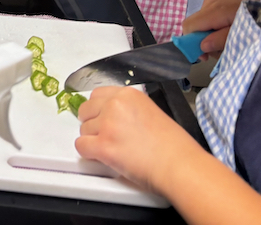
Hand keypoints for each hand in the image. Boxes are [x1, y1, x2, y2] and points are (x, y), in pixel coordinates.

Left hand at [75, 86, 201, 194]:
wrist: (179, 165)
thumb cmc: (173, 145)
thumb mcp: (151, 112)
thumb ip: (129, 110)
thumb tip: (115, 117)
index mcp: (128, 95)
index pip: (97, 95)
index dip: (98, 109)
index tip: (100, 118)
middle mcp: (115, 105)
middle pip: (86, 110)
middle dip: (92, 123)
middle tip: (105, 136)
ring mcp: (107, 124)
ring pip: (83, 130)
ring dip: (93, 140)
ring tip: (114, 150)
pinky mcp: (103, 146)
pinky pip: (81, 146)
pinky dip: (89, 153)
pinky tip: (103, 157)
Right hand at [183, 0, 260, 55]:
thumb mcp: (243, 32)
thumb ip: (221, 40)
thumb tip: (202, 47)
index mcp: (212, 10)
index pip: (188, 26)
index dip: (191, 42)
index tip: (205, 55)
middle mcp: (209, 2)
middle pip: (197, 25)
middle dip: (206, 40)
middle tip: (224, 49)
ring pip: (205, 20)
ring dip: (214, 32)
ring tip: (234, 37)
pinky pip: (213, 13)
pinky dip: (219, 23)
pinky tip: (235, 25)